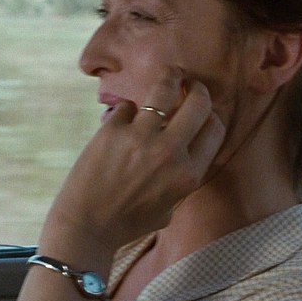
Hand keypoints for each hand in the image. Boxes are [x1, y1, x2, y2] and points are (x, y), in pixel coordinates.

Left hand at [40, 68, 226, 257]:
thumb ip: (182, 178)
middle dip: (196, 88)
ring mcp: (141, 138)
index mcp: (188, 174)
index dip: (210, 114)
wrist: (87, 226)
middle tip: (189, 84)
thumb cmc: (128, 222)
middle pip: (199, 102)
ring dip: (170, 77)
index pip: (214, 128)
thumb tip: (186, 145)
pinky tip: (121, 123)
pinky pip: (127, 105)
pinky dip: (126, 111)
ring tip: (171, 74)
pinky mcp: (113, 130)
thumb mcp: (169, 208)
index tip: (202, 109)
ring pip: (165, 89)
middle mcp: (170, 153)